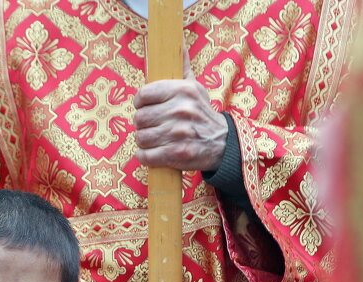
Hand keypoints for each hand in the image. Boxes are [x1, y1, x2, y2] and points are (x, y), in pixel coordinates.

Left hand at [133, 50, 227, 171]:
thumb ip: (182, 68)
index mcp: (183, 90)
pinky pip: (145, 155)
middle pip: (139, 118)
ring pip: (140, 137)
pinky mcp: (177, 153)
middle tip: (152, 125)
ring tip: (155, 139)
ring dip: (144, 141)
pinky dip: (145, 156)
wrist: (223, 143)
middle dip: (142, 124)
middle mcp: (181, 110)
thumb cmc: (202, 114)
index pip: (143, 94)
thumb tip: (179, 43)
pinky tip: (154, 153)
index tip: (145, 107)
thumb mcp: (195, 88)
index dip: (140, 103)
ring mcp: (178, 133)